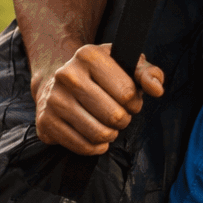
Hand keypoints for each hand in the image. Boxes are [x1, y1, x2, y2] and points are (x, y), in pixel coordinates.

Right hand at [33, 43, 163, 155]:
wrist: (57, 82)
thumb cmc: (99, 75)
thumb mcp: (125, 65)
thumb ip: (147, 73)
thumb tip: (156, 89)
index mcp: (88, 55)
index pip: (127, 92)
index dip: (134, 102)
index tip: (129, 100)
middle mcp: (67, 75)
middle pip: (114, 115)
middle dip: (123, 120)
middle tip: (120, 116)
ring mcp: (54, 99)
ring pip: (99, 133)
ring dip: (111, 135)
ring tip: (108, 126)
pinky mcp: (45, 123)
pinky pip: (82, 146)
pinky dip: (95, 147)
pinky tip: (96, 138)